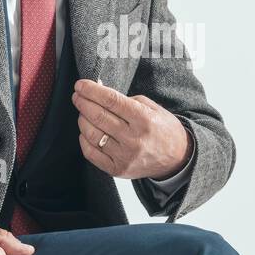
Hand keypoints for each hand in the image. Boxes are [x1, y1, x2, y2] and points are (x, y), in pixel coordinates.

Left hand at [71, 78, 191, 180]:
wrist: (177, 158)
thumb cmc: (163, 129)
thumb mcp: (152, 108)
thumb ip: (126, 99)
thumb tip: (99, 92)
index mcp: (144, 119)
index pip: (111, 100)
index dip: (92, 91)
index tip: (81, 85)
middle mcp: (134, 139)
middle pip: (98, 116)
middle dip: (83, 103)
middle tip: (77, 95)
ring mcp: (125, 156)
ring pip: (92, 135)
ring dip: (82, 120)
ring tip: (83, 112)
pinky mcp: (118, 169)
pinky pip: (92, 153)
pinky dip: (84, 140)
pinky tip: (86, 131)